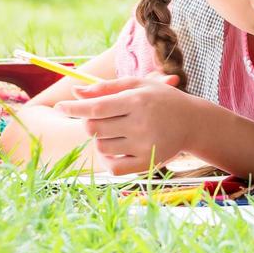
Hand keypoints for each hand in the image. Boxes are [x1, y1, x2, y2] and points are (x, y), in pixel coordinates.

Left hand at [54, 73, 190, 174]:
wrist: (194, 122)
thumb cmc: (161, 99)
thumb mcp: (138, 85)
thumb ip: (106, 88)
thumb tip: (75, 91)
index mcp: (137, 101)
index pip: (97, 108)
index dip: (74, 108)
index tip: (60, 107)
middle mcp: (141, 124)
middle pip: (95, 128)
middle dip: (88, 122)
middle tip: (96, 117)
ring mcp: (144, 146)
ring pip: (101, 147)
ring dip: (99, 139)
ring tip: (112, 131)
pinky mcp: (148, 164)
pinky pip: (113, 167)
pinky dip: (107, 159)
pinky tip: (113, 149)